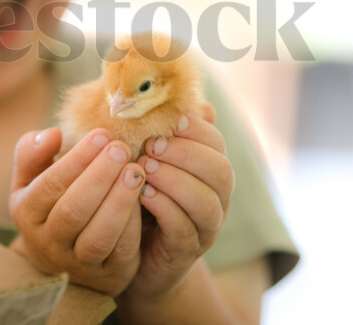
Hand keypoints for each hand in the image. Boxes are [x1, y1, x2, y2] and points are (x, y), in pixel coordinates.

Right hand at [8, 127, 146, 295]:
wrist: (61, 257)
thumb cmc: (50, 202)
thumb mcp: (31, 178)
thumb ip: (32, 152)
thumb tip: (52, 133)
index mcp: (26, 213)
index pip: (49, 185)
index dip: (76, 160)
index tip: (101, 135)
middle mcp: (48, 242)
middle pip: (72, 211)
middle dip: (99, 177)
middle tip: (121, 148)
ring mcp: (77, 263)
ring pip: (97, 236)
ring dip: (118, 201)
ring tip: (135, 171)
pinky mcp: (108, 275)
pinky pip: (121, 250)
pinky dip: (133, 223)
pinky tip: (144, 195)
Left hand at [123, 105, 234, 299]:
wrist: (132, 254)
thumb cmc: (140, 197)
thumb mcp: (148, 160)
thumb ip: (161, 133)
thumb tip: (176, 97)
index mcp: (209, 171)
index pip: (217, 144)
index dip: (198, 130)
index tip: (171, 122)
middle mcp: (216, 199)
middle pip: (220, 171)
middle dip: (186, 154)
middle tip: (151, 146)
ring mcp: (204, 228)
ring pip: (206, 202)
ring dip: (174, 180)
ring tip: (143, 169)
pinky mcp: (186, 251)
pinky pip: (184, 228)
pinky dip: (165, 208)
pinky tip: (143, 195)